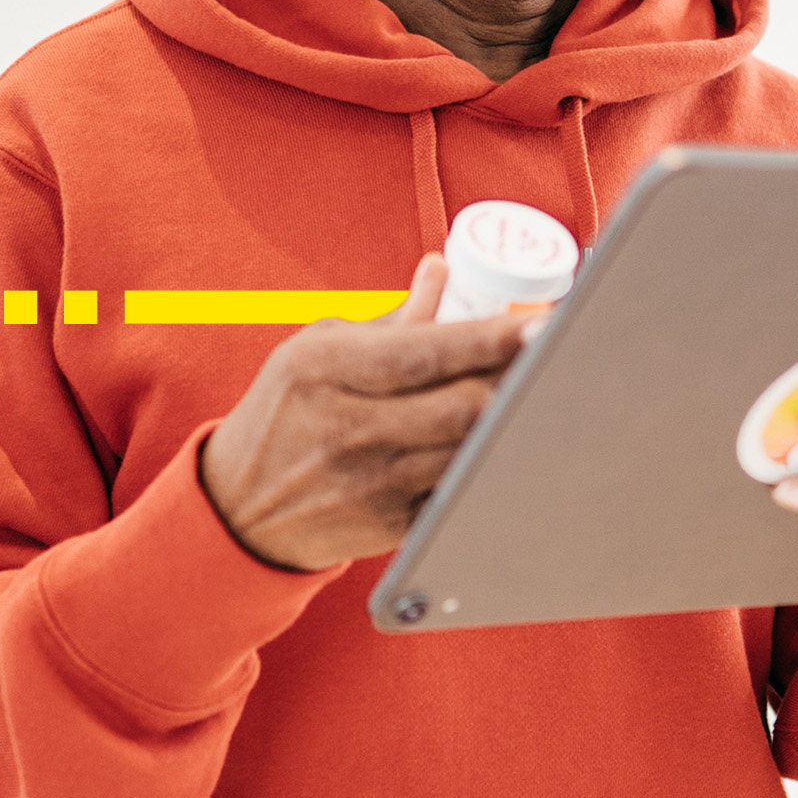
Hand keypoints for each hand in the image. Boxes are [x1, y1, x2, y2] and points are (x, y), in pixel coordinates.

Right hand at [200, 257, 528, 572]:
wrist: (240, 508)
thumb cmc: (285, 414)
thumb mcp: (318, 349)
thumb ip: (390, 318)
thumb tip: (443, 270)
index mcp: (327, 369)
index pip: (427, 352)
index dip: (492, 338)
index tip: (541, 322)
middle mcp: (349, 428)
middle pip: (463, 405)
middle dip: (519, 379)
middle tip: (556, 356)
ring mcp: (372, 484)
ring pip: (471, 450)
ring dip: (512, 421)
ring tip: (539, 393)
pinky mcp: (392, 526)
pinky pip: (460, 490)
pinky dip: (487, 464)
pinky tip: (501, 443)